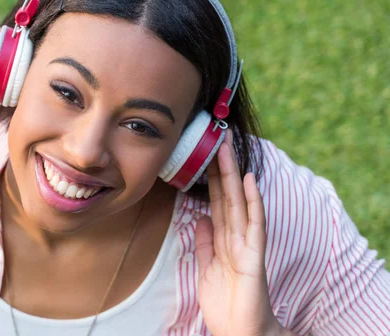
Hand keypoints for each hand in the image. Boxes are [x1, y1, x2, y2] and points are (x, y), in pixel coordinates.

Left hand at [194, 131, 284, 335]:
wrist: (239, 331)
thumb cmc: (226, 303)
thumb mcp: (206, 268)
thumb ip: (204, 243)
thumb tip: (200, 217)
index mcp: (223, 239)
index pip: (217, 201)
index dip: (212, 177)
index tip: (207, 153)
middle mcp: (236, 236)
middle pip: (227, 194)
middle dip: (221, 166)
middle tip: (217, 137)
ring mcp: (246, 243)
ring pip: (238, 202)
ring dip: (233, 174)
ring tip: (228, 147)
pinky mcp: (253, 256)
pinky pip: (253, 224)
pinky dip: (253, 201)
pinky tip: (250, 181)